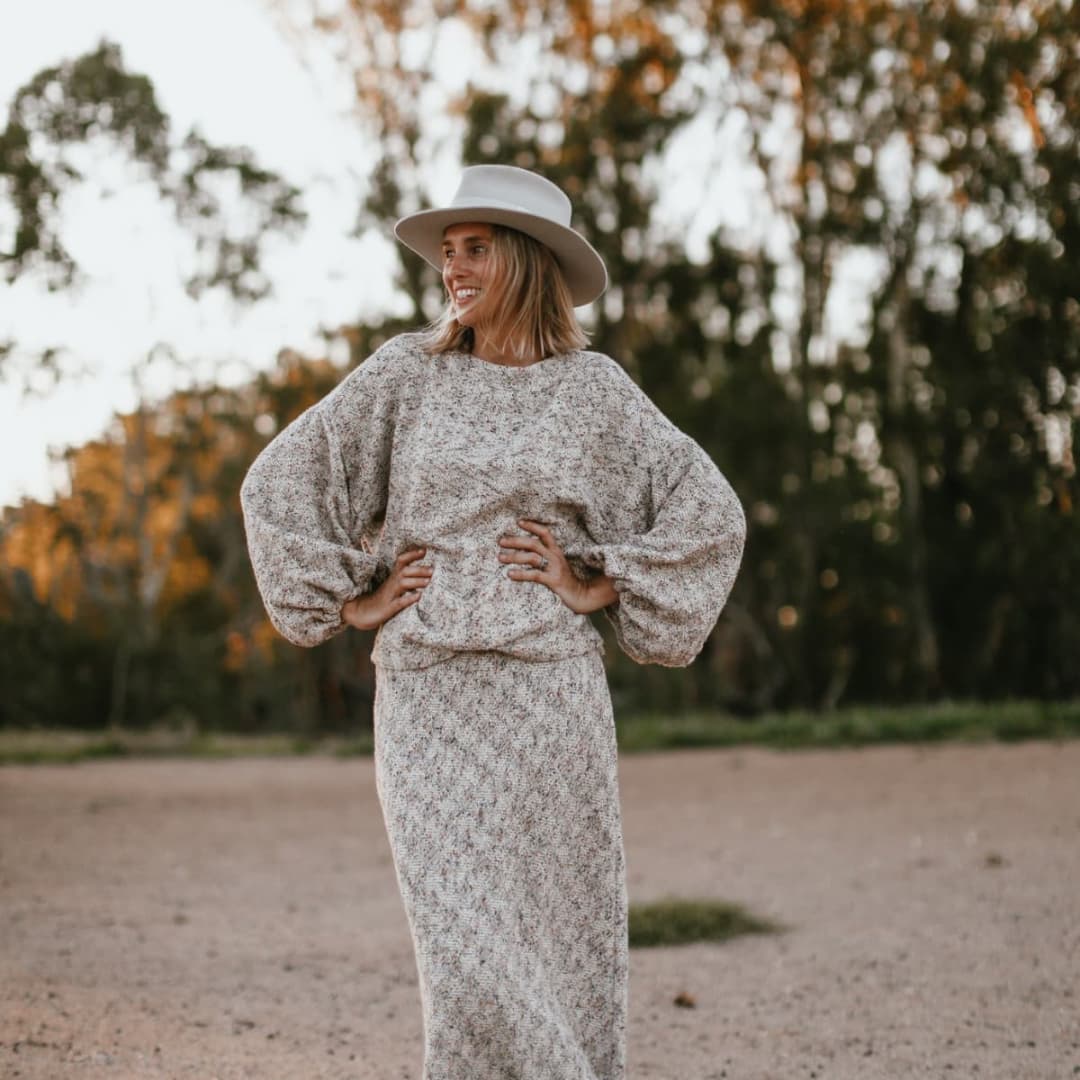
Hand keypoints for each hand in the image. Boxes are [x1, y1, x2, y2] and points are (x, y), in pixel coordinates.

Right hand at [341, 548, 431, 630]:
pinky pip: (399, 602)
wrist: (364, 612)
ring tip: (428, 581)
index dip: (412, 554)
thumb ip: (408, 577)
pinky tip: (418, 596)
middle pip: (404, 571)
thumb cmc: (384, 598)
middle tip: (433, 570)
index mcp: (393, 576)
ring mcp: (390, 595)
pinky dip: (408, 599)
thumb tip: (428, 571)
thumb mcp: (395, 585)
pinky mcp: (389, 608)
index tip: (424, 550)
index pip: (401, 561)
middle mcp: (392, 583)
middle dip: (419, 569)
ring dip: (415, 581)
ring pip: (402, 584)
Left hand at [499, 519, 617, 614]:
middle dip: (516, 541)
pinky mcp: (554, 581)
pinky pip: (535, 575)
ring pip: (532, 557)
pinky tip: (510, 574)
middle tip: (501, 541)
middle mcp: (555, 557)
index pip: (545, 533)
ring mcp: (555, 568)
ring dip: (514, 556)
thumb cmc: (566, 581)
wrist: (582, 596)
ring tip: (501, 557)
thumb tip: (523, 553)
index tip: (518, 522)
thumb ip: (544, 558)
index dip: (532, 526)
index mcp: (556, 551)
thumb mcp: (555, 566)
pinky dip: (521, 574)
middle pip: (534, 543)